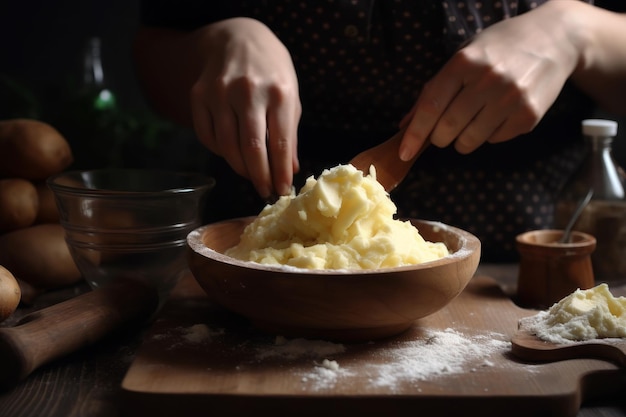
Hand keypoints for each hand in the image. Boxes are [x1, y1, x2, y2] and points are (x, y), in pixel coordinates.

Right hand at [190, 18, 300, 198]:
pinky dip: (220, 152)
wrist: (237, 37)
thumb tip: (290, 169)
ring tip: (251, 176)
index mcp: (278, 92)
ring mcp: (220, 93)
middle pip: (252, 149)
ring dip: (240, 168)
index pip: (280, 143)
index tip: (282, 190)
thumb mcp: (289, 96)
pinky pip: (208, 136)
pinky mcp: (199, 96)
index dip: (281, 172)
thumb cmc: (271, 71)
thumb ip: (289, 133)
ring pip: (228, 146)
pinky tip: (232, 154)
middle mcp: (248, 92)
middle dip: (260, 177)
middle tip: (265, 191)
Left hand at [398, 1, 580, 159]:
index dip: (414, 134)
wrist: (553, 40)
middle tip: (444, 131)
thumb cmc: (498, 49)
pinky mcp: (528, 115)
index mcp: (464, 62)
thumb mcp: (462, 57)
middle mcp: (487, 79)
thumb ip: (433, 90)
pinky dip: (488, 135)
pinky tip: (497, 114)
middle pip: (447, 128)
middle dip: (439, 137)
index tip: (404, 152)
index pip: (431, 107)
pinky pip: (494, 140)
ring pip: (469, 140)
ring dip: (462, 140)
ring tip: (472, 121)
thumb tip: (406, 124)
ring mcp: (511, 98)